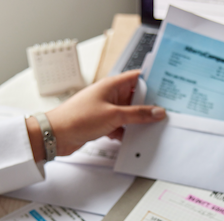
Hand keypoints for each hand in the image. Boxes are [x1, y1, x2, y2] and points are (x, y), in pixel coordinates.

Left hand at [27, 70, 165, 160]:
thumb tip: (158, 112)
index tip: (168, 88)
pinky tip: (132, 139)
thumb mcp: (114, 116)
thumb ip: (138, 115)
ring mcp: (106, 109)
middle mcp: (110, 95)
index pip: (138, 78)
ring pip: (129, 114)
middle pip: (136, 98)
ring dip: (138, 122)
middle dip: (149, 106)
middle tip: (165, 114)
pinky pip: (121, 126)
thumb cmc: (77, 118)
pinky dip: (127, 132)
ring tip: (152, 129)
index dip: (153, 81)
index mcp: (112, 85)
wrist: (55, 135)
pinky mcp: (102, 123)